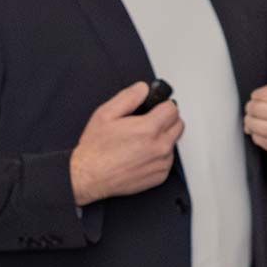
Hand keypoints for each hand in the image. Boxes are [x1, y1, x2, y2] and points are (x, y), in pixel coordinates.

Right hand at [70, 81, 183, 206]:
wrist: (88, 177)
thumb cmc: (95, 149)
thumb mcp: (106, 114)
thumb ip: (129, 97)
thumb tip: (143, 89)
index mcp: (148, 129)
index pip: (173, 109)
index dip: (163, 105)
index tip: (156, 108)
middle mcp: (159, 147)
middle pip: (178, 125)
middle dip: (166, 120)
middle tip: (149, 122)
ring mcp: (161, 163)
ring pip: (173, 142)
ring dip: (163, 138)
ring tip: (142, 140)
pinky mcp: (159, 176)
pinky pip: (168, 160)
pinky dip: (159, 155)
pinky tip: (142, 154)